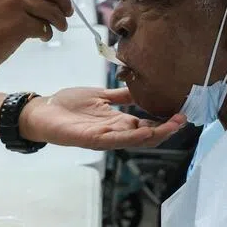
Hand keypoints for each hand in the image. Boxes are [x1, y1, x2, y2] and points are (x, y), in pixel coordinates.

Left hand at [20, 87, 186, 149]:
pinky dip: (133, 136)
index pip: (147, 123)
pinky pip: (115, 139)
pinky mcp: (91, 139)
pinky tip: (147, 130)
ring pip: (135, 139)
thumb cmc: (67, 105)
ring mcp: (104, 137)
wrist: (42, 111)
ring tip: (174, 125)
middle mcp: (114, 132)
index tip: (182, 112)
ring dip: (156, 133)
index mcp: (117, 121)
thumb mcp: (99, 96)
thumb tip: (139, 86)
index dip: (165, 120)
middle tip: (184, 118)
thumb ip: (119, 95)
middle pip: (146, 134)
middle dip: (167, 129)